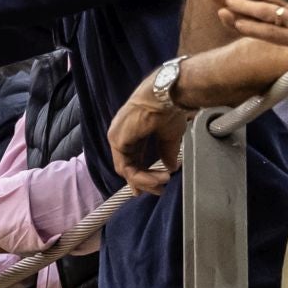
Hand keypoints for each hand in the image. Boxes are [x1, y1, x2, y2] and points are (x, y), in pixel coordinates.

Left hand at [108, 71, 187, 194]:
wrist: (166, 96)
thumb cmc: (169, 110)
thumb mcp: (169, 135)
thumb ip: (166, 152)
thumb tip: (170, 167)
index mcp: (132, 130)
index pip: (133, 157)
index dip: (143, 173)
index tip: (155, 185)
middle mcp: (121, 134)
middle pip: (128, 165)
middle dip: (143, 181)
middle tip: (158, 191)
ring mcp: (117, 137)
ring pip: (126, 170)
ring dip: (146, 180)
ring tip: (163, 182)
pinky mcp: (117, 141)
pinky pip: (127, 168)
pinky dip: (142, 177)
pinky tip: (158, 178)